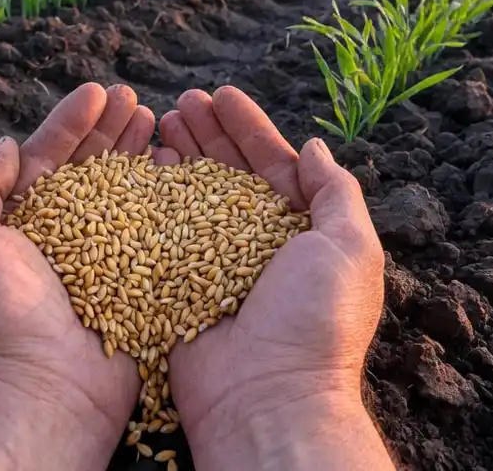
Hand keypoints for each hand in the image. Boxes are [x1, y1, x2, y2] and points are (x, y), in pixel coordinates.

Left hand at [0, 83, 154, 470]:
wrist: (41, 390)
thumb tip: (6, 144)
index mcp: (21, 222)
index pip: (49, 157)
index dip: (72, 121)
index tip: (97, 90)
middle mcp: (62, 235)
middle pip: (92, 168)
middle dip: (112, 130)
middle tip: (136, 98)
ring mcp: (103, 258)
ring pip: (126, 192)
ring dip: (141, 154)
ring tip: (159, 121)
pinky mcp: (136, 281)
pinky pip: (154, 231)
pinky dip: (167, 197)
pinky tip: (179, 169)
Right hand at [156, 87, 392, 469]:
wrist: (267, 398)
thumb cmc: (316, 322)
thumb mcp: (350, 247)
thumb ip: (335, 192)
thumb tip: (312, 146)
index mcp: (301, 232)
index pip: (273, 165)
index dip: (248, 128)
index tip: (222, 94)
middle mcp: (257, 243)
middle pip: (228, 173)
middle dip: (206, 134)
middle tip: (181, 101)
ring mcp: (215, 262)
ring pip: (192, 196)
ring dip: (178, 156)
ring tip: (158, 121)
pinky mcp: (179, 283)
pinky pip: (163, 231)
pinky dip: (153, 196)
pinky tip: (141, 165)